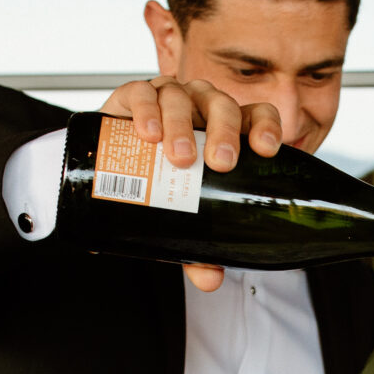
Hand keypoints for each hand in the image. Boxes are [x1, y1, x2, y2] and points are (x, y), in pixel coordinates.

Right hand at [101, 75, 279, 291]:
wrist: (108, 168)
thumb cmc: (158, 185)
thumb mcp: (181, 215)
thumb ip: (197, 247)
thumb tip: (210, 280)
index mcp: (224, 129)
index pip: (256, 116)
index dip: (265, 127)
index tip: (265, 150)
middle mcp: (201, 107)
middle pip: (222, 106)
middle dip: (224, 132)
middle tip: (219, 164)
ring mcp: (169, 97)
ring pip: (183, 97)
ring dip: (183, 125)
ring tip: (179, 157)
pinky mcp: (132, 96)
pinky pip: (142, 92)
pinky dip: (147, 110)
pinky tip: (147, 132)